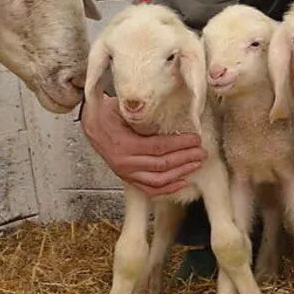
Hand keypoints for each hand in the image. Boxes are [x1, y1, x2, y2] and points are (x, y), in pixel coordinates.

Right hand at [81, 93, 206, 195]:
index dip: (180, 144)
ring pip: (158, 180)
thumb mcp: (122, 107)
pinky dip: (167, 188)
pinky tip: (182, 182)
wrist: (91, 125)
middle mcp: (125, 162)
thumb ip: (142, 110)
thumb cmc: (108, 113)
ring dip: (180, 173)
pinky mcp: (127, 178)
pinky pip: (149, 189)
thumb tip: (167, 104)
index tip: (195, 139)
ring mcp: (126, 173)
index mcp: (124, 144)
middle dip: (185, 158)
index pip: (158, 146)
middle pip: (162, 164)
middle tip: (202, 152)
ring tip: (196, 164)